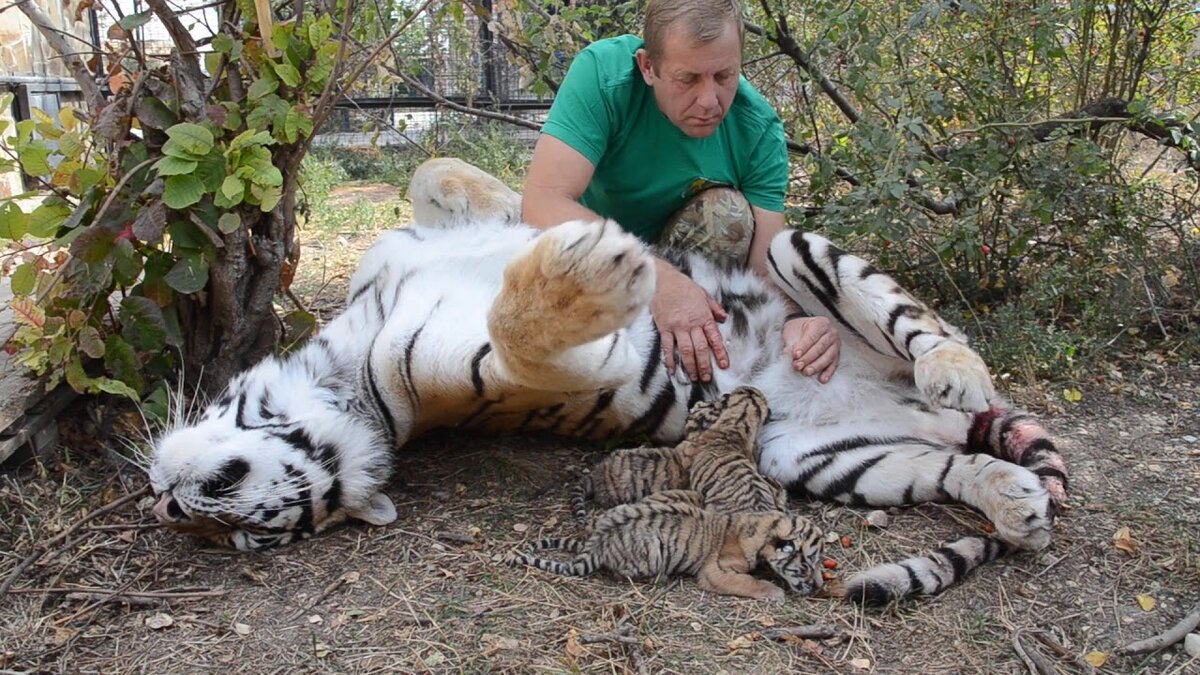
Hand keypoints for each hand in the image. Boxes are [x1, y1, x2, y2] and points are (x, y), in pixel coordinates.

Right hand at [652, 263, 728, 381]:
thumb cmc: (683, 286)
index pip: (714, 338)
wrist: (663, 280)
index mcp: (703, 316)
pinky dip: (670, 360)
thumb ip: (714, 308)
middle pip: (700, 348)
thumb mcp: (703, 294)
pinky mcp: (664, 328)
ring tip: (694, 377)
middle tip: (707, 377)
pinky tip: (672, 370)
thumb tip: (724, 318)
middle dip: (705, 365)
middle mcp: (691, 324)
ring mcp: (677, 327)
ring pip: (686, 351)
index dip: (720, 353)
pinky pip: (668, 347)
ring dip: (691, 366)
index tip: (724, 365)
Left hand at [783, 316, 839, 382]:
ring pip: (828, 357)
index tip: (795, 355)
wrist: (804, 329)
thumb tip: (787, 354)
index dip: (803, 347)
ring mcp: (836, 344)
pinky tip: (822, 379)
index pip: (812, 337)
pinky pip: (834, 364)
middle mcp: (831, 333)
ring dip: (817, 366)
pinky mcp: (837, 355)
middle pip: (820, 347)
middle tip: (797, 366)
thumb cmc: (798, 329)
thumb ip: (790, 343)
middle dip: (808, 358)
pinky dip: (828, 372)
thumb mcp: (791, 332)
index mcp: (820, 323)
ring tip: (806, 372)